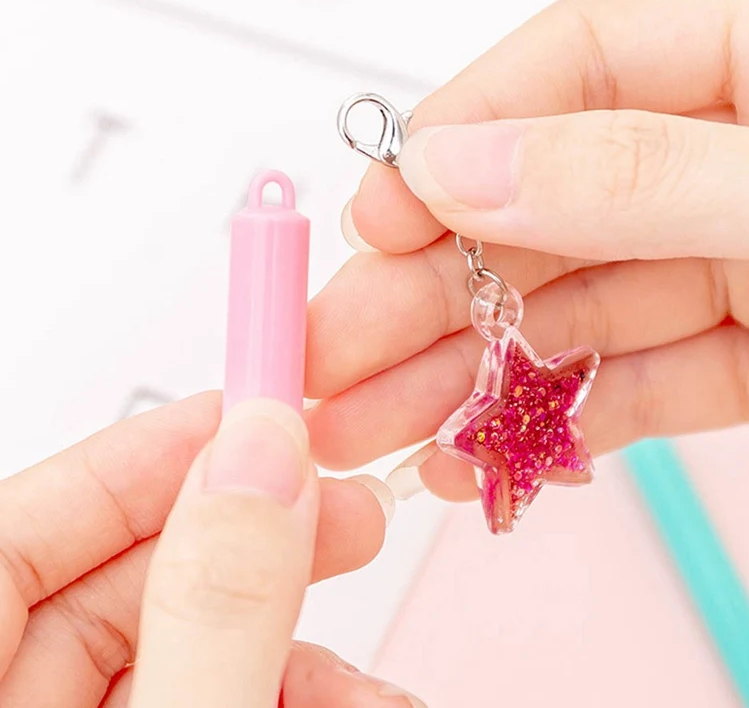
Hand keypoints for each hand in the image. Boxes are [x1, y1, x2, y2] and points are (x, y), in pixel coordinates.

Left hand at [0, 393, 416, 706]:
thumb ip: (214, 616)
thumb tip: (260, 462)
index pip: (17, 534)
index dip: (137, 460)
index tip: (244, 415)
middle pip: (118, 585)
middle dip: (250, 543)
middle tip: (343, 512)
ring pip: (180, 646)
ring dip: (290, 639)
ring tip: (366, 682)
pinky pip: (212, 696)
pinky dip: (288, 689)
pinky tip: (352, 703)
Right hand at [305, 0, 748, 500]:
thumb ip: (642, 173)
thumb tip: (463, 168)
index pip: (578, 63)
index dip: (464, 133)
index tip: (380, 214)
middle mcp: (738, 159)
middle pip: (548, 205)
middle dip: (427, 286)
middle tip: (334, 353)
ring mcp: (743, 263)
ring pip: (572, 309)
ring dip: (463, 372)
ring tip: (369, 425)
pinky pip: (635, 385)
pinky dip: (552, 423)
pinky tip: (475, 453)